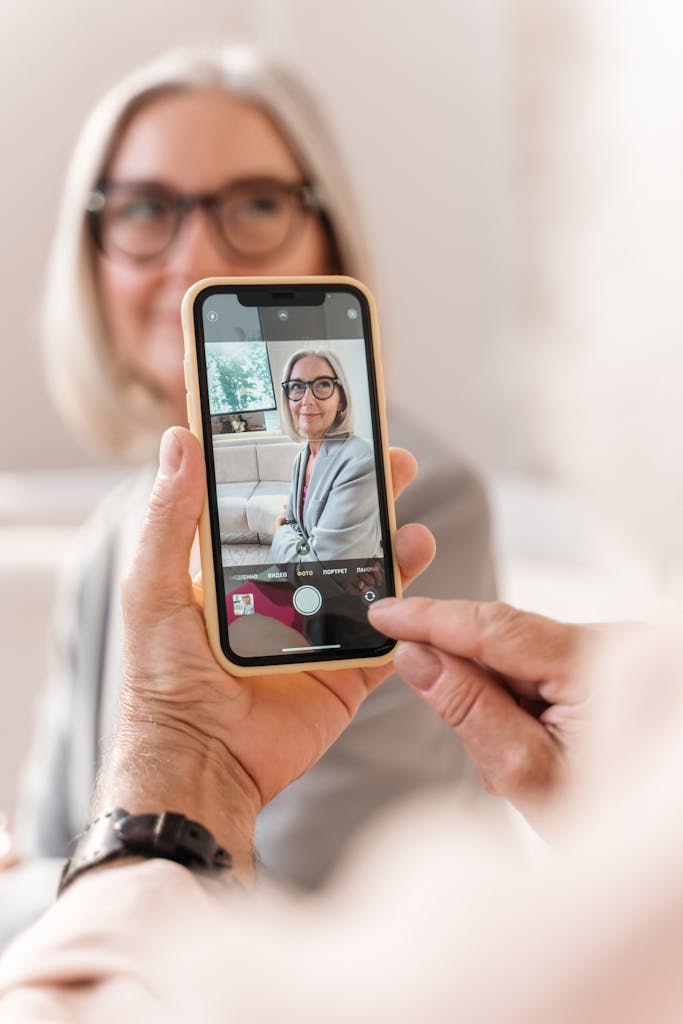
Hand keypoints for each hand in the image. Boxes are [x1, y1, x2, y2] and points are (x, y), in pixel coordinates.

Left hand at [97, 429, 433, 876]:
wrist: (200, 760)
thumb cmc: (164, 676)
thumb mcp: (155, 586)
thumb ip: (171, 518)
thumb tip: (179, 439)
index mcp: (237, 573)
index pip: (277, 509)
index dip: (305, 472)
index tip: (329, 433)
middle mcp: (281, 597)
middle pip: (332, 537)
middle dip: (363, 499)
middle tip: (390, 460)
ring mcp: (316, 634)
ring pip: (365, 580)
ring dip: (391, 546)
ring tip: (409, 520)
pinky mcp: (344, 673)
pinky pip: (383, 636)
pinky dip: (405, 608)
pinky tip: (417, 570)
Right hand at [367, 598, 607, 827]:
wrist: (648, 843)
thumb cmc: (606, 821)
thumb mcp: (523, 769)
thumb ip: (466, 705)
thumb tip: (416, 657)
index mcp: (598, 664)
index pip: (495, 625)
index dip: (430, 618)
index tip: (385, 614)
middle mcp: (614, 644)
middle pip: (506, 642)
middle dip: (470, 683)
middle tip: (471, 740)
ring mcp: (614, 653)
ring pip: (519, 657)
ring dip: (497, 700)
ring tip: (514, 757)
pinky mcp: (607, 664)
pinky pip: (542, 666)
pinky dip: (521, 701)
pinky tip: (530, 742)